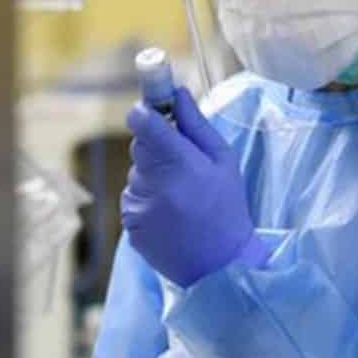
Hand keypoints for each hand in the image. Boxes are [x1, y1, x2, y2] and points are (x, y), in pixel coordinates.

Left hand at [121, 87, 254, 287]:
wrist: (219, 264)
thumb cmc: (227, 207)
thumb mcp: (224, 162)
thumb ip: (196, 126)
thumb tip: (177, 93)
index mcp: (180, 163)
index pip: (143, 122)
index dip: (145, 112)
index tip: (153, 111)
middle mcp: (154, 183)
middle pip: (139, 145)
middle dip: (156, 147)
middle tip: (181, 163)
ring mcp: (139, 205)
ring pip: (136, 172)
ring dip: (152, 176)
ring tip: (180, 196)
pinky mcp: (130, 224)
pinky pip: (132, 197)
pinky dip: (148, 199)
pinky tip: (170, 214)